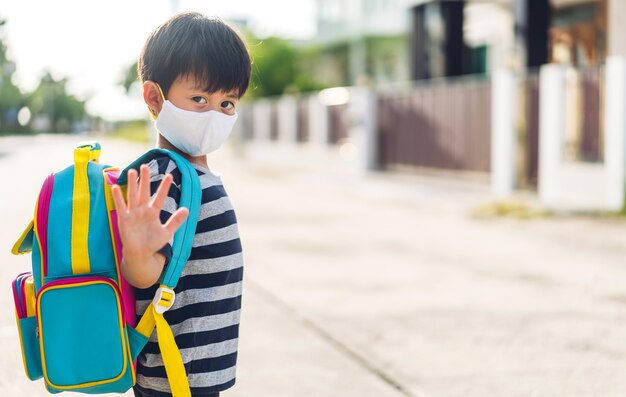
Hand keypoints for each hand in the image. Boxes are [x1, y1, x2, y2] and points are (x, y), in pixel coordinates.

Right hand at [111, 165, 188, 285]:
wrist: (140, 254)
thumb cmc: (153, 243)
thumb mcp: (167, 232)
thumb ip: (176, 221)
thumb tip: (187, 209)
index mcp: (153, 212)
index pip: (160, 196)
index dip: (165, 187)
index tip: (170, 175)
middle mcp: (143, 210)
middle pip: (144, 192)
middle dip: (145, 179)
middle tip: (145, 166)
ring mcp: (133, 214)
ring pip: (132, 195)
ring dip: (132, 184)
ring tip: (132, 171)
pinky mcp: (124, 220)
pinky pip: (121, 207)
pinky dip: (118, 198)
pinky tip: (115, 187)